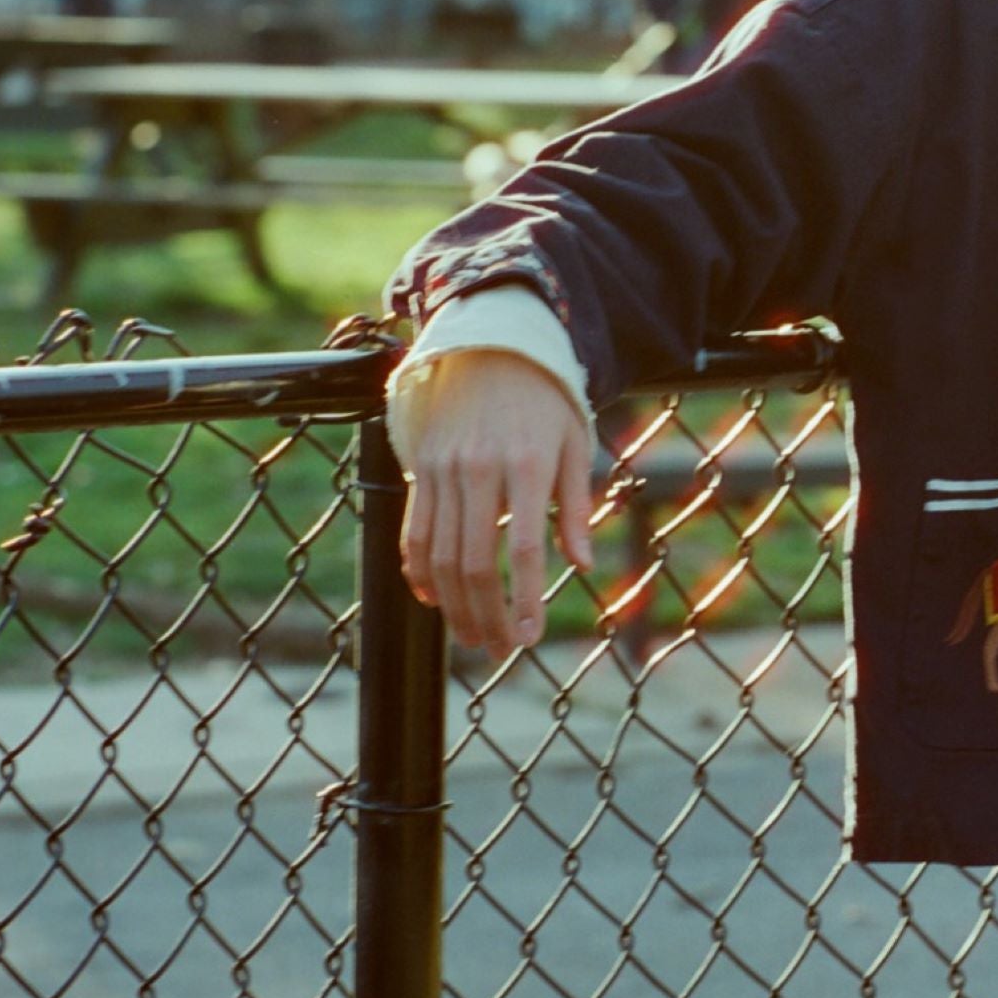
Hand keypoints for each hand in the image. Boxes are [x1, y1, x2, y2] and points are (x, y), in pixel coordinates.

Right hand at [396, 351, 598, 656]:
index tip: (528, 639)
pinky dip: (420, 572)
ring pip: (439, 555)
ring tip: (469, 636)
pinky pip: (414, 532)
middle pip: (473, 563)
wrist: (489, 348)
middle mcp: (478, 472)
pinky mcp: (420, 470)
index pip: (521, 549)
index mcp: (525, 467)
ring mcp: (443, 472)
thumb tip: (583, 564)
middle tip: (497, 650)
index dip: (523, 601)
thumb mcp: (575, 445)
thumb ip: (576, 506)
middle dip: (484, 615)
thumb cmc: (545, 401)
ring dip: (452, 605)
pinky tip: (434, 599)